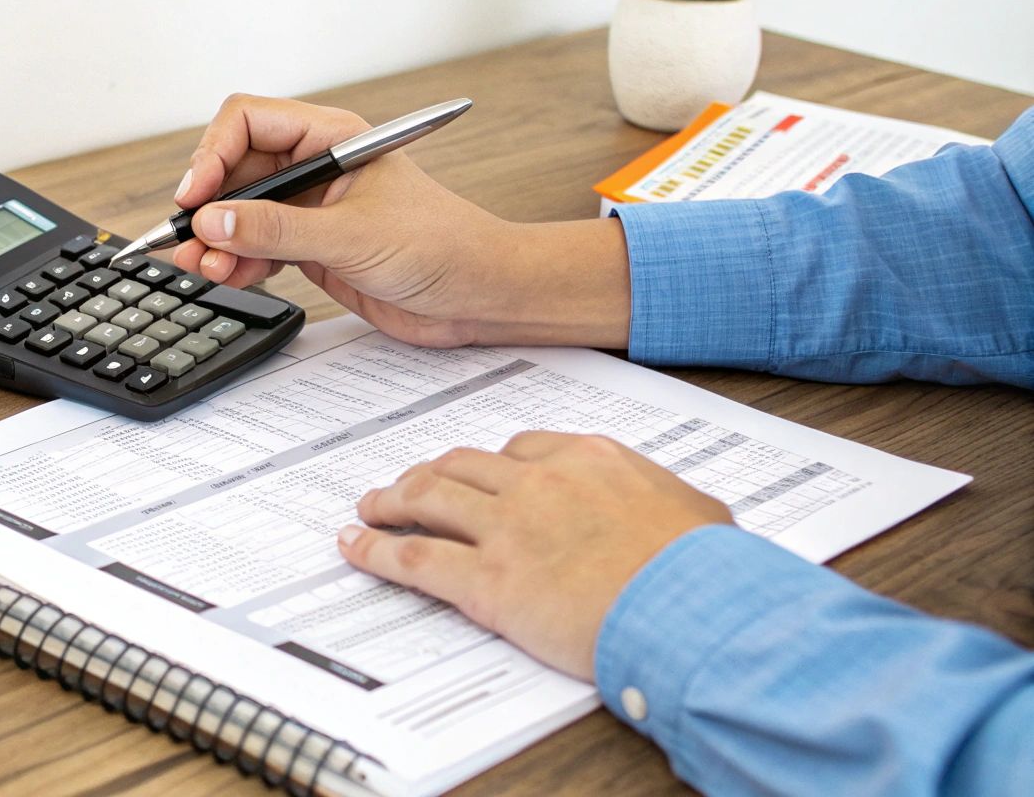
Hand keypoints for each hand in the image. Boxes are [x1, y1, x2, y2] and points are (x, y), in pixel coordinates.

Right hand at [169, 94, 631, 348]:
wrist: (479, 295)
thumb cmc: (443, 246)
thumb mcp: (353, 237)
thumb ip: (278, 230)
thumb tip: (215, 220)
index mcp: (331, 137)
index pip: (248, 121)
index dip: (212, 154)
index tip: (195, 197)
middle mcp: (316, 166)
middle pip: (235, 168)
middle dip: (207, 203)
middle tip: (188, 240)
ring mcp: (311, 207)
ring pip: (240, 211)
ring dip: (216, 238)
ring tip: (203, 267)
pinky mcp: (311, 246)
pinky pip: (255, 245)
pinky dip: (235, 261)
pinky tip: (228, 276)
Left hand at [336, 431, 732, 678]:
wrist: (694, 610)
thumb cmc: (705, 570)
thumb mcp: (695, 511)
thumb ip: (664, 499)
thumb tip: (674, 510)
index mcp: (588, 459)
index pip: (520, 450)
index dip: (489, 465)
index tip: (477, 475)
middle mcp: (539, 483)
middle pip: (463, 466)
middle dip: (430, 474)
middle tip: (410, 485)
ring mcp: (508, 529)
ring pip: (427, 499)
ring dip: (391, 501)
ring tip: (371, 508)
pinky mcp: (487, 581)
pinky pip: (414, 559)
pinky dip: (375, 552)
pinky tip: (355, 548)